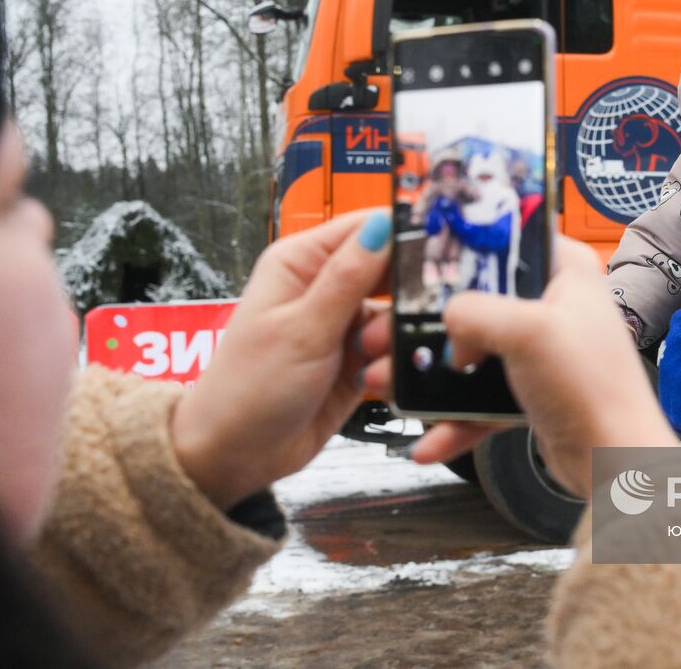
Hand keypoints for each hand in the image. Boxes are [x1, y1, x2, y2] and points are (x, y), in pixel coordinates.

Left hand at [171, 208, 391, 510]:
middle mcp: (324, 286)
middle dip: (408, 293)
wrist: (235, 457)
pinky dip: (394, 364)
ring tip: (372, 361)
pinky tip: (376, 382)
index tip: (445, 250)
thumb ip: (348, 278)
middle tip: (416, 317)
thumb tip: (382, 224)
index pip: (367, 226)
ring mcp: (343, 323)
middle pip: (391, 269)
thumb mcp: (302, 330)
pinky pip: (394, 349)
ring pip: (398, 313)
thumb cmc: (248, 390)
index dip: (407, 233)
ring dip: (397, 338)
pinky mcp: (357, 359)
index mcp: (302, 261)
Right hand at [360, 237, 675, 497]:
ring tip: (395, 388)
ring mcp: (542, 349)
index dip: (463, 249)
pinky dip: (454, 418)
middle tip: (392, 334)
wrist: (615, 462)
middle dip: (432, 324)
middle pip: (479, 299)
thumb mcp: (527, 331)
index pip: (507, 239)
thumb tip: (449, 324)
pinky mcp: (532, 389)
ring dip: (434, 375)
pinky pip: (481, 397)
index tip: (421, 263)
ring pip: (474, 351)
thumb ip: (474, 312)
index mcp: (566, 270)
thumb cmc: (596, 390)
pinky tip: (430, 438)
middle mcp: (554, 305)